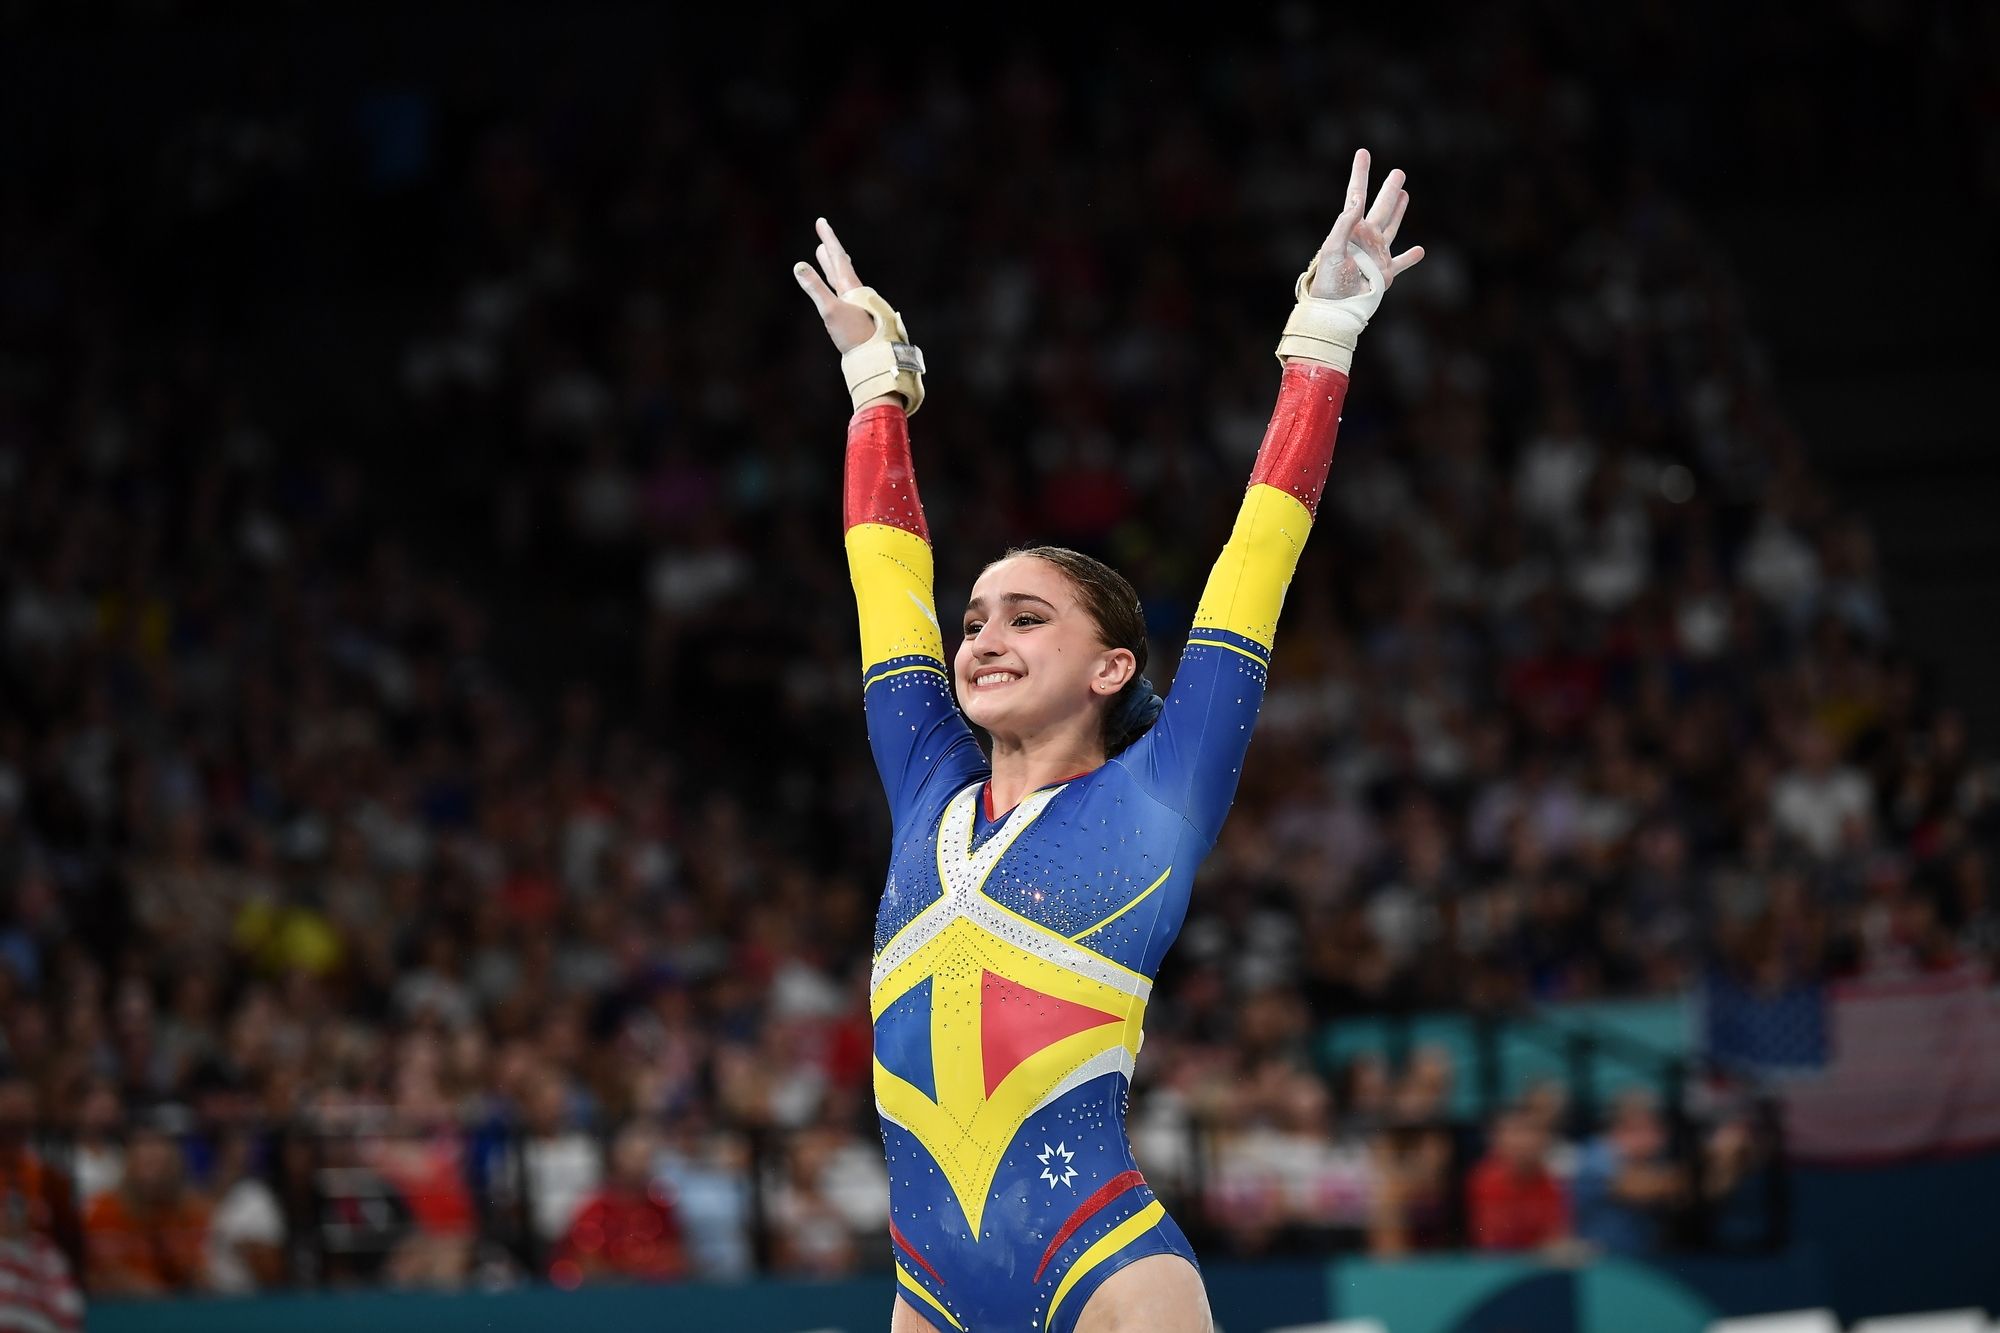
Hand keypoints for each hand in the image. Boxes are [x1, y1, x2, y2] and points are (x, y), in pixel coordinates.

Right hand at [793, 217, 878, 352]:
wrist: (874, 358)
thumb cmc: (854, 335)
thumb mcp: (831, 310)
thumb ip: (815, 288)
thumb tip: (798, 266)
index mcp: (850, 286)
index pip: (837, 256)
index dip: (829, 238)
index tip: (821, 221)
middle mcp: (855, 291)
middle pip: (840, 264)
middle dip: (830, 249)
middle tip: (823, 234)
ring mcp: (855, 303)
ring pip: (841, 277)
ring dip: (831, 265)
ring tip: (824, 255)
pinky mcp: (854, 316)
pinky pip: (841, 291)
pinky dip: (834, 283)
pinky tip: (835, 288)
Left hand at [1308, 149, 1424, 300]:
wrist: (1336, 307)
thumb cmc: (1329, 279)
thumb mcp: (1333, 248)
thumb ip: (1344, 224)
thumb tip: (1356, 200)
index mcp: (1351, 228)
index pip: (1357, 194)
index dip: (1360, 173)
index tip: (1363, 153)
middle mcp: (1366, 237)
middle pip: (1381, 207)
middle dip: (1389, 189)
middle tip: (1398, 173)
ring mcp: (1377, 253)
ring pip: (1392, 227)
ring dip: (1399, 211)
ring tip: (1405, 195)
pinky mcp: (1386, 273)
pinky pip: (1401, 263)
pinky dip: (1411, 258)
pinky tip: (1420, 250)